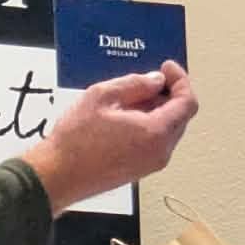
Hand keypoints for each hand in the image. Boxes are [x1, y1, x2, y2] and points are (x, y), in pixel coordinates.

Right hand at [23, 61, 197, 214]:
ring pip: (168, 130)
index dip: (181, 80)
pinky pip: (155, 142)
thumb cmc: (75, 140)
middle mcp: (160, 152)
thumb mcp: (102, 96)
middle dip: (170, 94)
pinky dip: (149, 125)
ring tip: (131, 98)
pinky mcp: (139, 170)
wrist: (57, 176)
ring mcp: (150, 164)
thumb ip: (135, 84)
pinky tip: (125, 116)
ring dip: (158, 110)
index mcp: (156, 133)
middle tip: (150, 79)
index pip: (187, 103)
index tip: (167, 68)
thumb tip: (155, 80)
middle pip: (181, 117)